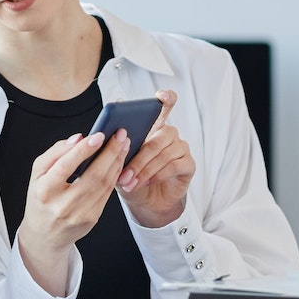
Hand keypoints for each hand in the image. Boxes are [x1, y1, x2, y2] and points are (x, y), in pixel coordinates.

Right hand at [16, 127, 126, 294]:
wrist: (45, 234)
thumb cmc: (41, 198)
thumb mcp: (37, 174)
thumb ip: (55, 153)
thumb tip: (78, 138)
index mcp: (45, 191)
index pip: (65, 167)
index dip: (83, 150)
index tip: (98, 135)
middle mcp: (62, 205)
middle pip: (93, 175)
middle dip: (110, 152)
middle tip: (120, 135)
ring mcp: (80, 214)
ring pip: (104, 183)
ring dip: (117, 161)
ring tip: (122, 144)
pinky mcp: (92, 218)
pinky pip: (107, 192)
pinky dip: (115, 174)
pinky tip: (118, 162)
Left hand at [118, 91, 194, 227]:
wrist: (145, 202)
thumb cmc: (133, 178)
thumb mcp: (119, 164)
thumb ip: (117, 149)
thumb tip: (109, 139)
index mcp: (153, 127)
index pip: (164, 106)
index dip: (165, 99)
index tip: (160, 96)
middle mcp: (169, 135)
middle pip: (157, 138)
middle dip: (138, 159)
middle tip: (125, 175)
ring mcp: (180, 148)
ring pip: (164, 154)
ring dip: (145, 170)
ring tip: (131, 183)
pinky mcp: (188, 164)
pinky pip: (174, 165)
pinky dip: (158, 175)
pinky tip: (148, 182)